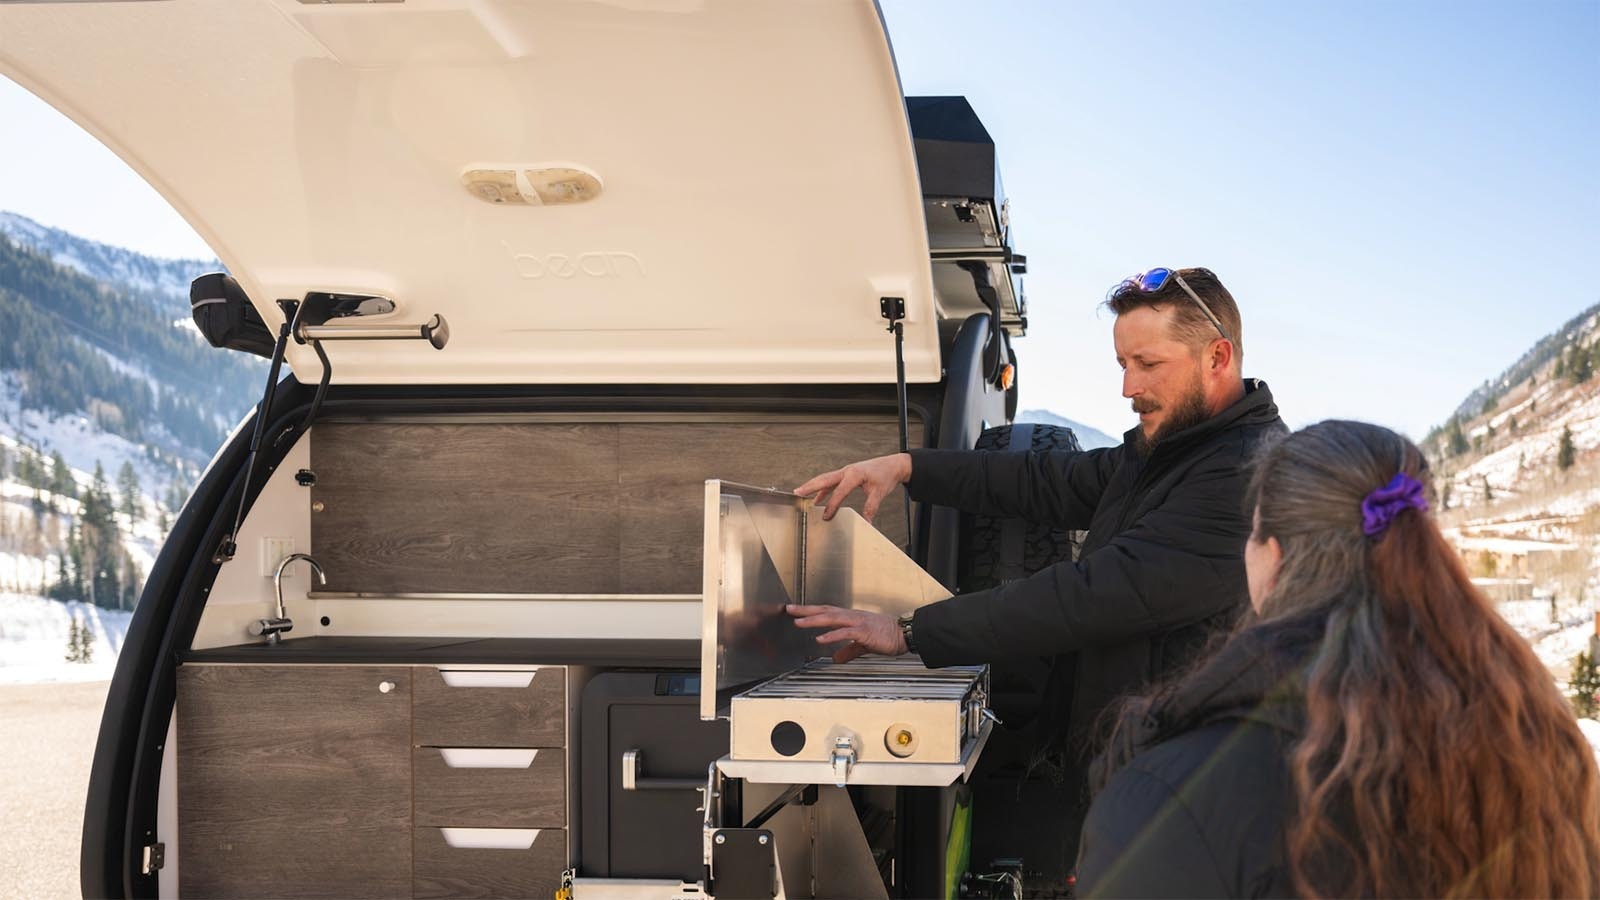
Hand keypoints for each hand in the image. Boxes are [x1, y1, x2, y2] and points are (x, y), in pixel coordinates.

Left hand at [786, 603, 906, 662]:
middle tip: (790, 610)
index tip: (796, 611)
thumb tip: (836, 659)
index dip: (811, 611)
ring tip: (799, 622)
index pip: (827, 612)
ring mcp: (858, 622)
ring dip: (814, 620)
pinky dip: (832, 635)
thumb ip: (848, 651)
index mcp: (851, 618)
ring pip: (832, 618)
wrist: (904, 634)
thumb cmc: (887, 636)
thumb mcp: (862, 645)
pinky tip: (820, 638)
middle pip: (825, 611)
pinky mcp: (864, 631)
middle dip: (806, 611)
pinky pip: (845, 632)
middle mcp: (852, 617)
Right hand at [793, 452, 911, 521]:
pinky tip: (817, 498)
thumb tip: (866, 522)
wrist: (893, 465)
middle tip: (796, 493)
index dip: (832, 505)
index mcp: (855, 474)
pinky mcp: (847, 474)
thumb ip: (871, 507)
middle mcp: (847, 471)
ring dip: (813, 486)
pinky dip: (823, 489)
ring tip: (800, 493)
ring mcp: (846, 472)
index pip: (839, 492)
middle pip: (824, 479)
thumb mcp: (880, 492)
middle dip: (810, 486)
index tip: (826, 517)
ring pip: (825, 479)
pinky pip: (831, 482)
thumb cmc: (886, 475)